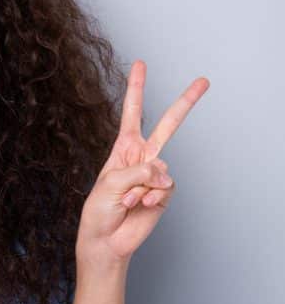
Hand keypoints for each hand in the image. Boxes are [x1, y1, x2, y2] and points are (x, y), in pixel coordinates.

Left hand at [76, 60, 209, 266]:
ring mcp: (155, 174)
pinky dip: (150, 198)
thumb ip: (138, 172)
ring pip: (160, 169)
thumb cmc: (99, 209)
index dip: (136, 88)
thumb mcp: (110, 183)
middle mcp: (142, 156)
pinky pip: (165, 188)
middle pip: (168, 125)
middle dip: (186, 103)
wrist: (107, 239)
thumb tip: (165, 173)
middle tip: (204, 81)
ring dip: (139, 188)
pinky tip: (138, 207)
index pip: (132, 112)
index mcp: (124, 147)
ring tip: (126, 200)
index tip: (140, 64)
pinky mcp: (164, 192)